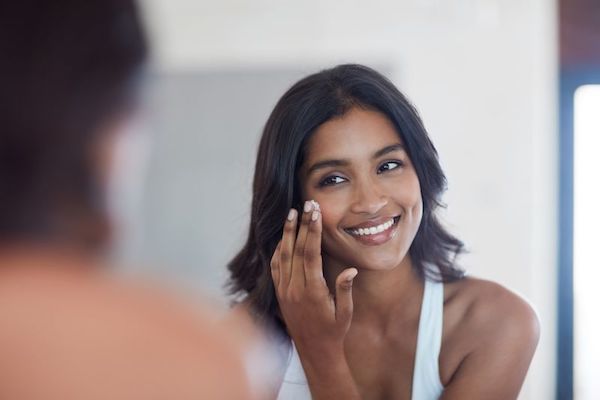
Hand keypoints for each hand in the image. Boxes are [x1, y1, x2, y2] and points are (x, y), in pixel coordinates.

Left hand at [270, 200, 357, 353]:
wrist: (314, 352)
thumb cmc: (334, 332)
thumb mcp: (345, 313)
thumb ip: (345, 289)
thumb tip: (350, 269)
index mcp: (313, 291)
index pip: (311, 254)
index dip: (312, 231)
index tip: (315, 213)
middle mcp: (295, 289)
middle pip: (296, 250)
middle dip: (301, 225)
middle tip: (306, 205)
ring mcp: (285, 291)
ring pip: (283, 256)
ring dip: (287, 234)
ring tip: (292, 214)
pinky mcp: (280, 294)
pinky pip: (276, 268)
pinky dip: (279, 251)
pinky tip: (283, 239)